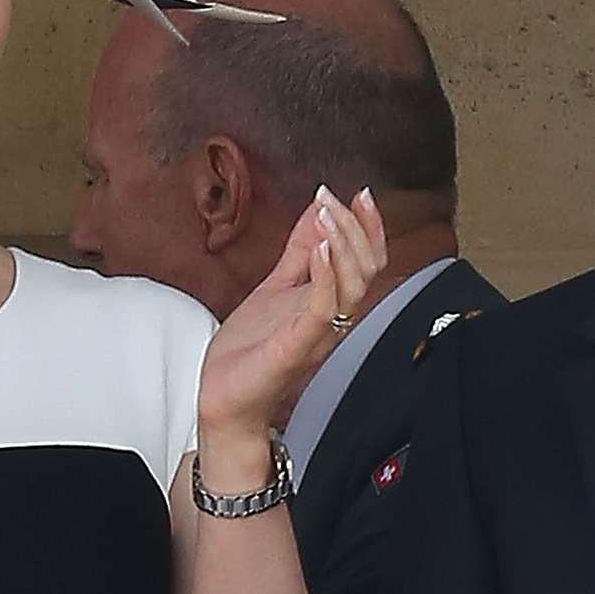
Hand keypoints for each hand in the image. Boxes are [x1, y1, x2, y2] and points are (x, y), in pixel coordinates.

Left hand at [197, 186, 387, 455]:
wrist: (224, 400)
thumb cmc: (250, 352)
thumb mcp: (275, 287)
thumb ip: (298, 252)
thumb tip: (315, 211)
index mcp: (331, 304)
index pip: (368, 261)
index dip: (370, 226)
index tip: (361, 193)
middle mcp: (332, 319)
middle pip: (368, 268)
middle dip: (356, 227)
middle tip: (335, 199)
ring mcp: (318, 333)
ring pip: (354, 286)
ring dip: (343, 244)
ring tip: (327, 214)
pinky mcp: (297, 346)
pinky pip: (323, 309)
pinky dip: (325, 276)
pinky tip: (318, 249)